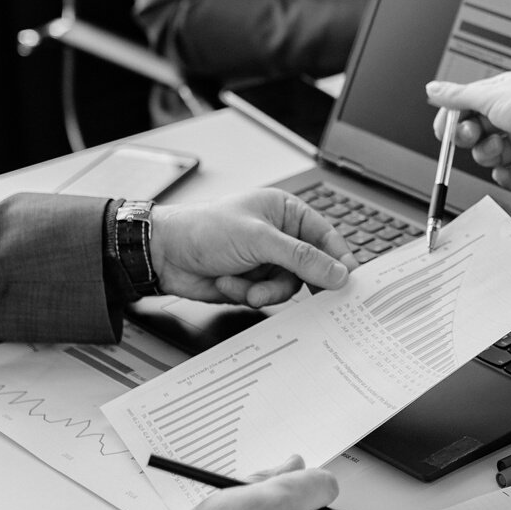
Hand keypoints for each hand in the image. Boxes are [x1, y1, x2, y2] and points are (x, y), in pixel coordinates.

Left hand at [149, 189, 350, 305]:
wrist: (163, 255)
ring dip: (267, 291)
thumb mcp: (259, 240)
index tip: (347, 279)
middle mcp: (278, 235)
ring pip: (288, 286)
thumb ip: (302, 257)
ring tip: (246, 287)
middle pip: (311, 266)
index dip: (338, 258)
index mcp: (285, 212)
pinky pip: (267, 297)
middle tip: (305, 293)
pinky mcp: (252, 282)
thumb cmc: (203, 229)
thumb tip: (337, 271)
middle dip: (298, 280)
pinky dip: (248, 295)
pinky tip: (229, 284)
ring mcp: (265, 260)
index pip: (325, 235)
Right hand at [424, 73, 510, 190]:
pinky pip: (510, 175)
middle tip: (471, 136)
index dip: (452, 120)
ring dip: (487, 154)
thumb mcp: (490, 96)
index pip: (466, 106)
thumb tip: (432, 89)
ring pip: (489, 155)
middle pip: (475, 132)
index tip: (443, 131)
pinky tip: (507, 170)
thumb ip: (457, 97)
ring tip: (499, 149)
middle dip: (469, 137)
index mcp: (502, 94)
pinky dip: (506, 176)